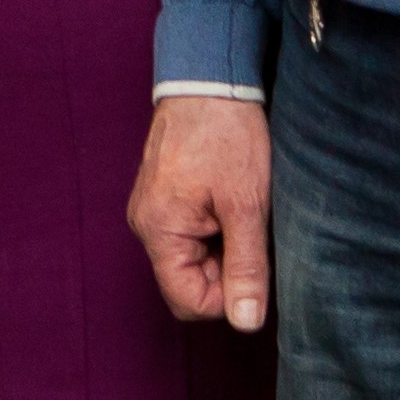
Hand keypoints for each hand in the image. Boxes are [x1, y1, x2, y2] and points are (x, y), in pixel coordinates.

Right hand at [130, 94, 272, 328]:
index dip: (226, 297)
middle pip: (188, 283)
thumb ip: (246, 266)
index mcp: (159, 231)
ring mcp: (151, 210)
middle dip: (226, 271)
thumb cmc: (227, 134)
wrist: (209, 77)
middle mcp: (146, 225)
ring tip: (242, 212)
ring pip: (191, 260)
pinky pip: (188, 236)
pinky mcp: (162, 198)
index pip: (188, 303)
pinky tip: (231, 202)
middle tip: (252, 231)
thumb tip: (246, 322)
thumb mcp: (247, 205)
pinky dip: (215, 230)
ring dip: (223, 249)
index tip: (253, 264)